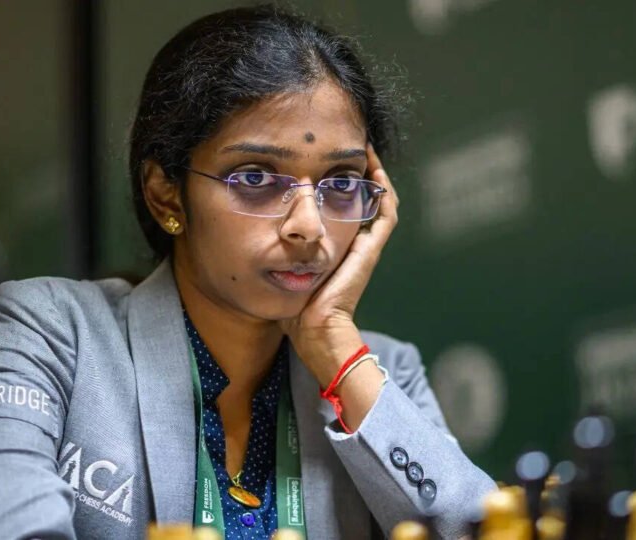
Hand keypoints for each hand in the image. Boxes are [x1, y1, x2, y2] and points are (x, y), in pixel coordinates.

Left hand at [279, 142, 399, 386]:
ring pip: (380, 201)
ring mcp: (366, 246)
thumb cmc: (295, 307)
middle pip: (364, 200)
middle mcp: (355, 244)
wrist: (314, 328)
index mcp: (336, 248)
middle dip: (358, 173)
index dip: (340, 185)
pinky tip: (373, 169)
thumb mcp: (282, 269)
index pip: (345, 209)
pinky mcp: (371, 249)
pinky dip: (383, 190)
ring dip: (374, 175)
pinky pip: (385, 212)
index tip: (327, 161)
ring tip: (364, 150)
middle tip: (349, 148)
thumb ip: (275, 251)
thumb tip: (250, 231)